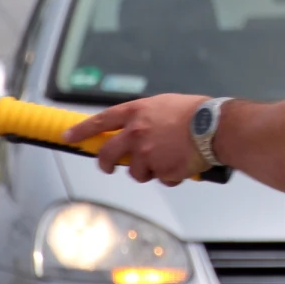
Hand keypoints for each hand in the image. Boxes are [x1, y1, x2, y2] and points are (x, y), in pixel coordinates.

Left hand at [63, 93, 209, 186]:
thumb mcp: (164, 105)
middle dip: (106, 163)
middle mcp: (136, 134)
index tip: (69, 136)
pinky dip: (170, 175)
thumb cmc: (196, 111)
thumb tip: (136, 129)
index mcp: (137, 113)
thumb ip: (146, 117)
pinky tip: (182, 163)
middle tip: (110, 166)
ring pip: (136, 172)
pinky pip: (161, 178)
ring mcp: (147, 155)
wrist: (215, 127)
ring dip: (149, 170)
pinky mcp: (161, 171)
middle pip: (108, 154)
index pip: (100, 121)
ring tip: (169, 158)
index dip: (82, 130)